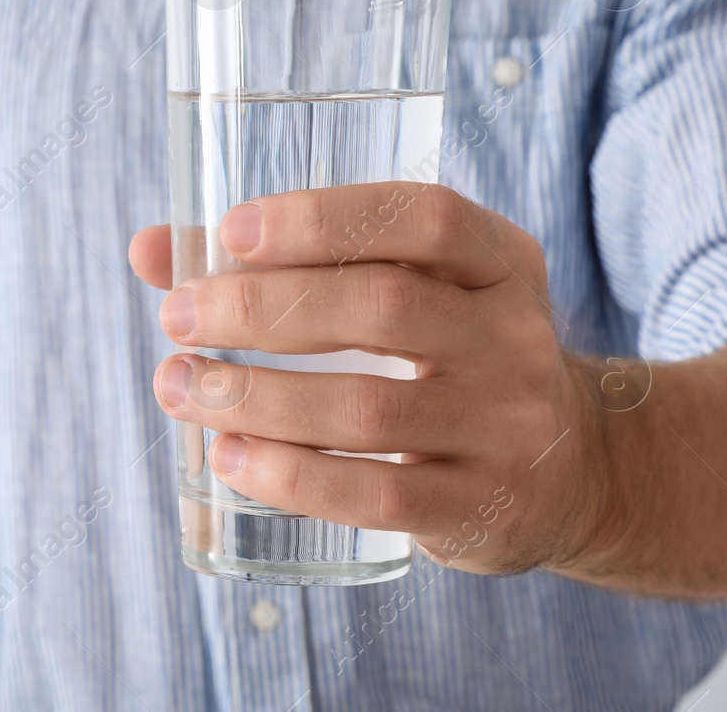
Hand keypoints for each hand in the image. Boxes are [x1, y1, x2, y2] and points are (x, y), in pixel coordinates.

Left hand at [128, 182, 611, 574]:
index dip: (322, 219)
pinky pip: (376, 494)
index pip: (422, 218)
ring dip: (254, 396)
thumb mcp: (409, 289)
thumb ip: (293, 263)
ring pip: (367, 407)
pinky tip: (229, 456)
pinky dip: (290, 474)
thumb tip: (150, 249)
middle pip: (383, 307)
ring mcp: (508, 429)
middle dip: (261, 308)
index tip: (230, 230)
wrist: (575, 473)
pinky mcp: (484, 508)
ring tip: (179, 386)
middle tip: (179, 316)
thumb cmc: (452, 358)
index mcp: (500, 261)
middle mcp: (515, 338)